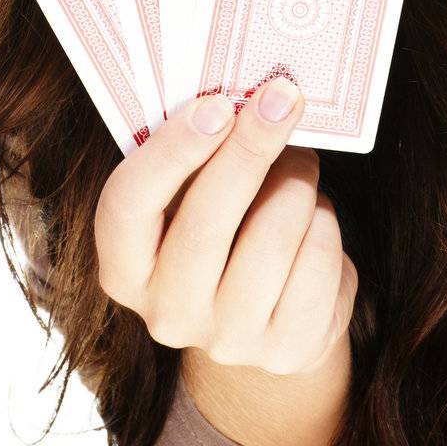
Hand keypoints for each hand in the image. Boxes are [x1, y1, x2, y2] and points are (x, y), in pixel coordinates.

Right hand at [94, 76, 357, 375]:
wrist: (266, 309)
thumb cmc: (219, 223)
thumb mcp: (188, 193)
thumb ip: (195, 151)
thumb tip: (244, 97)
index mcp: (123, 266)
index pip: (129, 206)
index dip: (171, 152)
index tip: (216, 105)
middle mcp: (166, 313)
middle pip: (206, 220)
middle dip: (249, 148)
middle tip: (282, 96)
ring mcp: (227, 339)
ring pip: (273, 235)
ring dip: (296, 180)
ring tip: (298, 163)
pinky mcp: (287, 349)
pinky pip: (318, 259)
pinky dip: (323, 221)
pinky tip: (312, 217)